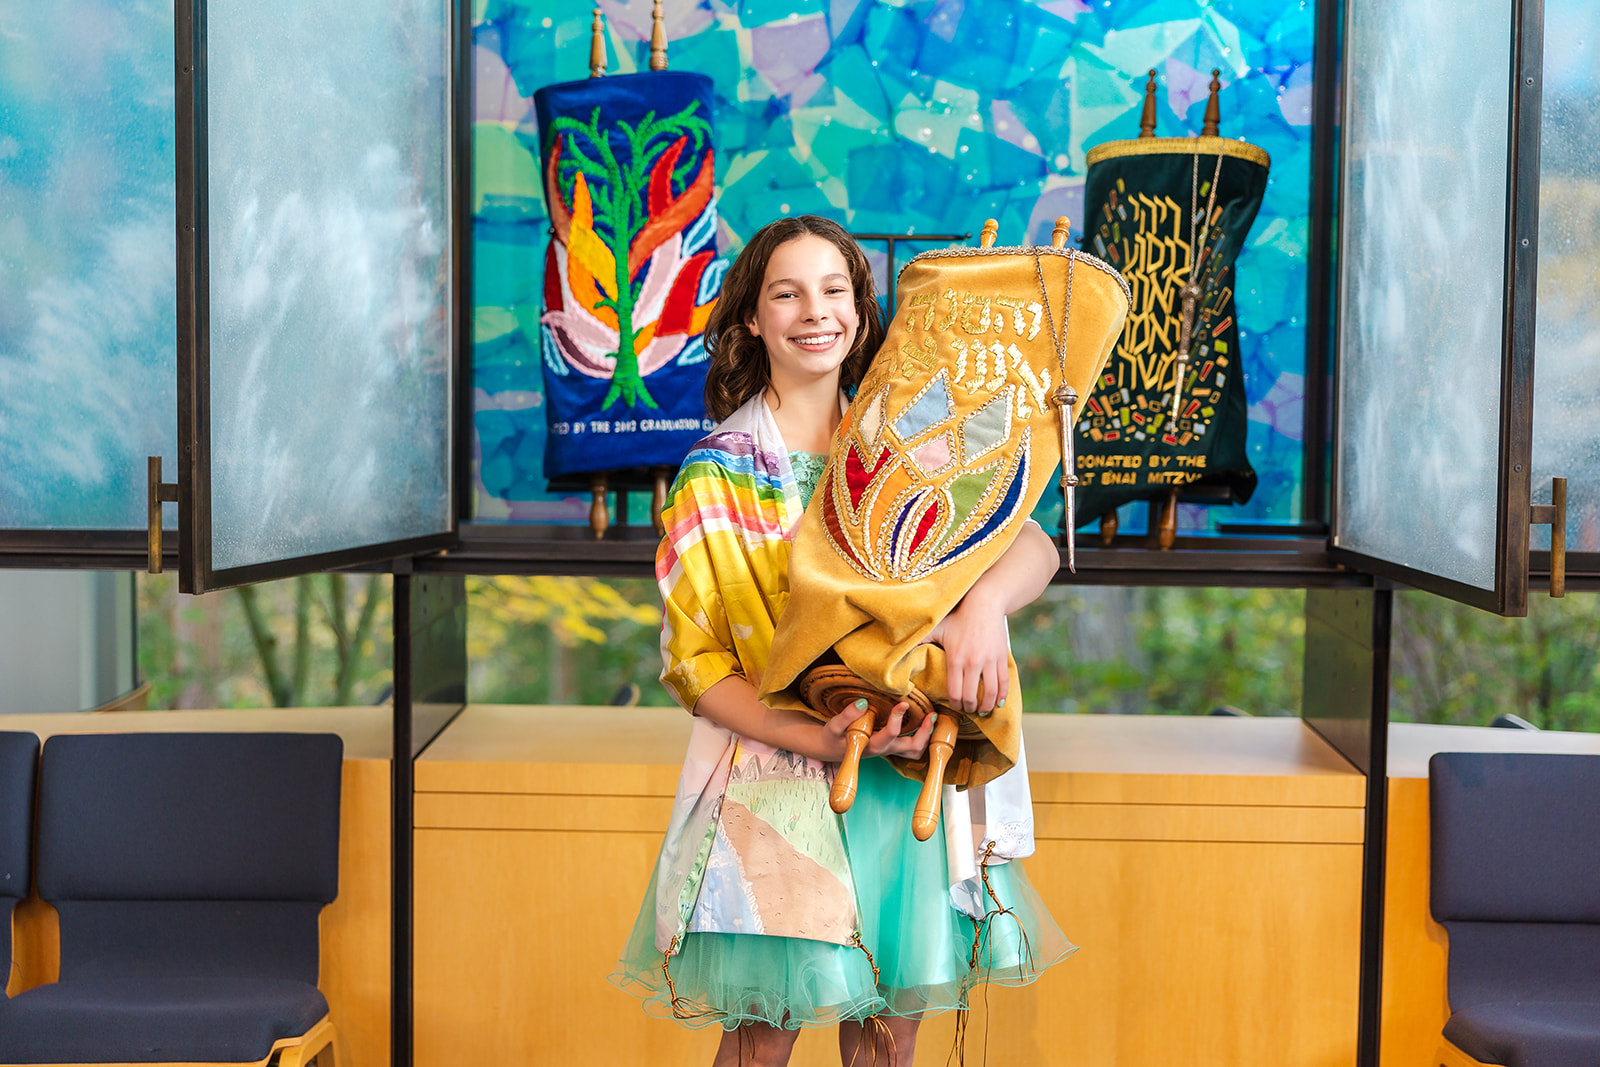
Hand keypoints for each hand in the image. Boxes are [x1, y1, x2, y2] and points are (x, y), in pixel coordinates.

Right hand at [822, 699, 934, 759]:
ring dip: (927, 737)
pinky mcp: (891, 746)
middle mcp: (885, 749)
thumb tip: (862, 702)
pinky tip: (925, 722)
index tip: (903, 703)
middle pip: (912, 747)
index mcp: (872, 745)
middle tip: (932, 714)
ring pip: (915, 750)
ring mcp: (890, 749)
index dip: (898, 718)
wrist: (831, 748)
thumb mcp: (834, 726)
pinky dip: (922, 737)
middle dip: (925, 732)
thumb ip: (847, 716)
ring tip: (932, 718)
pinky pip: (912, 747)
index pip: (890, 734)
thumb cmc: (833, 737)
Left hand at [923, 596, 1009, 717]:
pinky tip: (998, 702)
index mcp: (955, 659)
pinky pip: (1003, 682)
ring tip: (983, 710)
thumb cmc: (958, 617)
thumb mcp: (937, 628)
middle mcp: (973, 662)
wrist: (984, 604)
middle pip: (971, 696)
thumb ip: (920, 640)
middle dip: (969, 708)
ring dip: (987, 706)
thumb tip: (898, 649)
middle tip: (968, 710)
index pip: (955, 693)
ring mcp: (989, 661)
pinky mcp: (1001, 658)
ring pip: (990, 693)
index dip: (955, 705)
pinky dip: (1002, 696)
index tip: (955, 707)